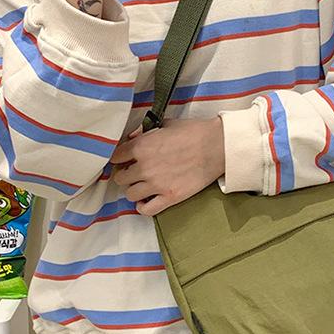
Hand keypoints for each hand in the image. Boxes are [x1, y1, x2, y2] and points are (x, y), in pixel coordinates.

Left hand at [110, 116, 224, 215]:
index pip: (115, 157)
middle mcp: (144, 167)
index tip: (125, 159)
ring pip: (130, 194)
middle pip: (120, 178)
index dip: (120, 158)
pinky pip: (146, 209)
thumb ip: (145, 131)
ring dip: (134, 189)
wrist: (218, 146)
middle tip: (135, 172)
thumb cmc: (195, 132)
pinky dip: (143, 207)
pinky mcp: (170, 197)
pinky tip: (146, 201)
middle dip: (126, 174)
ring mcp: (156, 184)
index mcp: (141, 147)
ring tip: (143, 185)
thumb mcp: (166, 124)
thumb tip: (133, 137)